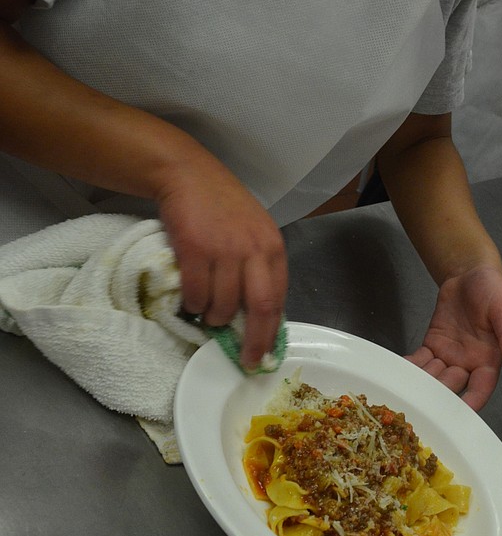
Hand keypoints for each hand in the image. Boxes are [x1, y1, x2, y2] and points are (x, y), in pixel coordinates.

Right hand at [155, 158, 287, 370]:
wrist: (189, 175)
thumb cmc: (223, 205)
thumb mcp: (254, 231)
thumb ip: (260, 265)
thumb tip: (260, 312)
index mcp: (273, 247)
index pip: (278, 298)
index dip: (272, 332)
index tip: (266, 354)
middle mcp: (254, 249)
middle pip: (260, 307)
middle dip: (254, 341)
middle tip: (246, 361)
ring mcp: (224, 249)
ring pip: (223, 304)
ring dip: (214, 318)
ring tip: (209, 315)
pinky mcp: (195, 249)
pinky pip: (195, 293)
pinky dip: (193, 305)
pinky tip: (191, 302)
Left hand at [406, 266, 501, 410]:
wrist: (469, 273)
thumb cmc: (493, 289)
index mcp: (489, 359)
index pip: (482, 387)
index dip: (472, 401)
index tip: (460, 412)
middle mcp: (468, 363)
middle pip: (453, 386)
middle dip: (439, 393)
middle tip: (423, 399)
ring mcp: (448, 356)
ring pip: (434, 376)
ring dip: (422, 383)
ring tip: (407, 388)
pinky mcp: (432, 346)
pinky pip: (421, 361)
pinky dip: (411, 367)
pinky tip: (400, 371)